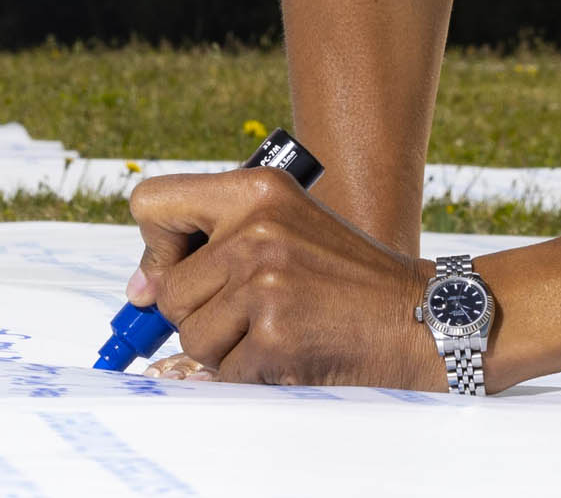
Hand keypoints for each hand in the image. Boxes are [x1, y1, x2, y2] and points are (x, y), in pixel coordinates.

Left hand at [124, 164, 451, 388]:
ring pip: (192, 334)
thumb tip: (139, 293)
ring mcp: (265, 284)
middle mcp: (256, 229)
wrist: (422, 316)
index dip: (156, 247)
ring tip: (278, 328)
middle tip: (255, 309)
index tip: (179, 270)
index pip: (151, 204)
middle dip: (200, 312)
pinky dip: (251, 373)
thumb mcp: (284, 226)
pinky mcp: (274, 336)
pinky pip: (224, 370)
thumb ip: (212, 244)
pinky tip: (292, 352)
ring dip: (226, 346)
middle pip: (170, 290)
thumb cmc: (346, 276)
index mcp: (255, 188)